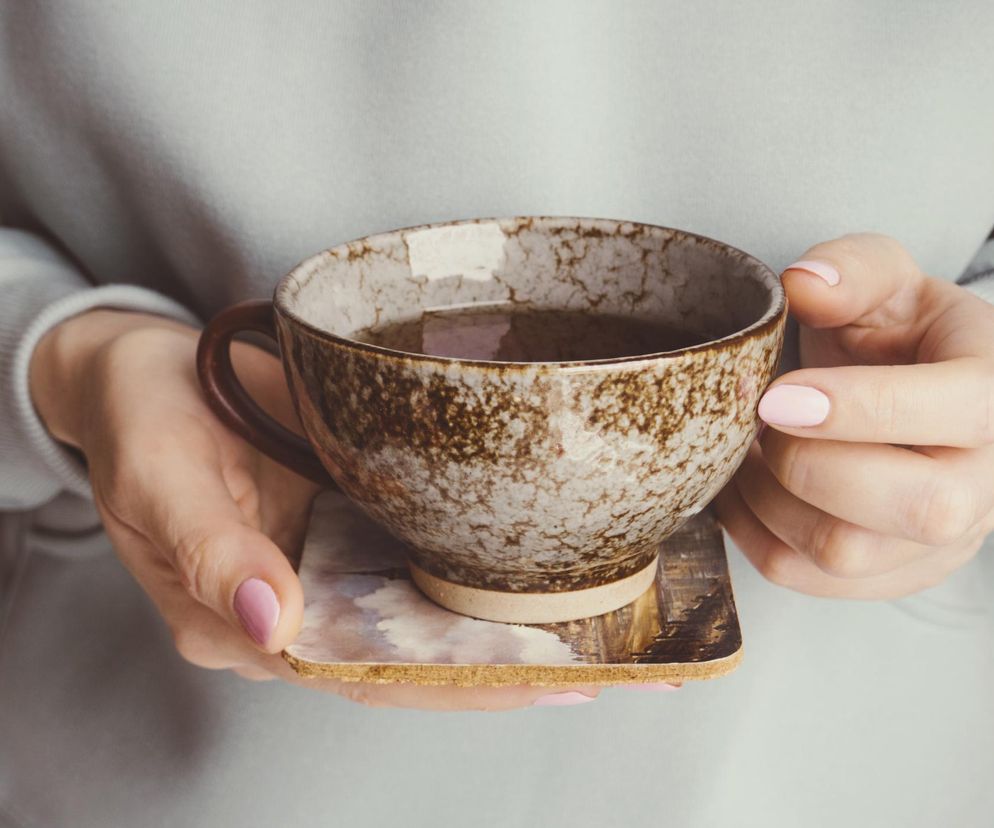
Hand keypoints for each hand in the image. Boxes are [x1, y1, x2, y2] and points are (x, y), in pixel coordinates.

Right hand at [30, 310, 616, 708]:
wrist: (144, 365)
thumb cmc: (139, 416)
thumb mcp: (158, 478)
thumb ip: (211, 553)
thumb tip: (274, 623)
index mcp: (247, 622)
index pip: (362, 674)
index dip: (454, 685)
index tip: (545, 682)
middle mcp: (303, 603)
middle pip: (415, 656)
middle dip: (512, 666)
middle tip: (615, 664)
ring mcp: (333, 559)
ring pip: (430, 610)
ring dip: (513, 620)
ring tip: (608, 625)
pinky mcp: (355, 513)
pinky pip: (425, 549)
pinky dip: (485, 562)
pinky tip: (547, 560)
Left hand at [715, 233, 993, 598]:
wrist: (906, 394)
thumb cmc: (900, 334)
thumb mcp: (888, 280)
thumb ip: (853, 269)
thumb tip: (804, 284)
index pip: (959, 411)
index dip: (861, 408)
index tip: (778, 396)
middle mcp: (987, 481)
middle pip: (917, 507)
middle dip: (812, 463)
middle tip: (766, 419)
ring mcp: (941, 542)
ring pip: (845, 553)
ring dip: (768, 496)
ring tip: (753, 444)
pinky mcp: (888, 574)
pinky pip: (800, 575)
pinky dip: (749, 527)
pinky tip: (747, 480)